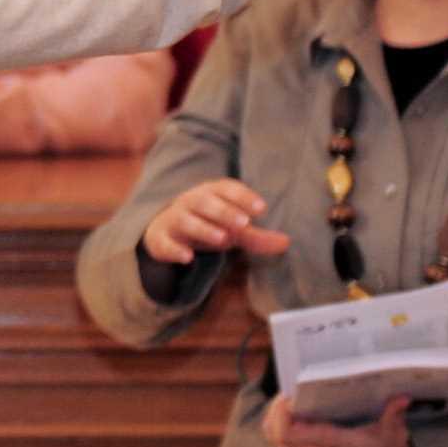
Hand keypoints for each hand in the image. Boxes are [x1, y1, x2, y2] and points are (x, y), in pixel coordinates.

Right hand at [140, 179, 290, 270]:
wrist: (165, 230)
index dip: (243, 197)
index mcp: (211, 193)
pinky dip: (174, 250)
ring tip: (223, 239)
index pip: (226, 189)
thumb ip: (256, 235)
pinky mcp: (160, 240)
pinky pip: (165, 243)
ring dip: (203, 229)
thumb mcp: (232, 229)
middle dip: (224, 211)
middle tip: (244, 223)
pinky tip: (187, 258)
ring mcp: (174, 220)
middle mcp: (190, 202)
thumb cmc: (207, 224)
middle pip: (205, 202)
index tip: (261, 208)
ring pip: (186, 221)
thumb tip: (287, 242)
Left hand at [264, 392, 419, 446]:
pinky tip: (293, 407)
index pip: (291, 434)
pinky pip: (286, 440)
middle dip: (273, 412)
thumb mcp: (395, 432)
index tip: (287, 395)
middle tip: (285, 392)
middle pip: (276, 436)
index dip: (281, 415)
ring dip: (275, 418)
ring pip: (277, 439)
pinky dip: (281, 423)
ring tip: (287, 397)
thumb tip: (402, 398)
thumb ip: (395, 415)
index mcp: (332, 443)